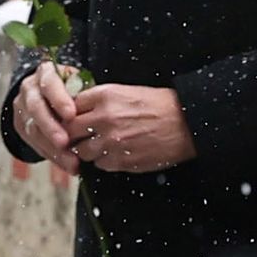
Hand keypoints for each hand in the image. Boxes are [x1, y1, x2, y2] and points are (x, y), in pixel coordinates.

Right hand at [15, 61, 82, 174]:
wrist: (50, 93)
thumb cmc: (73, 88)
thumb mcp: (80, 83)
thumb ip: (82, 93)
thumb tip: (94, 109)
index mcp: (45, 73)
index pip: (50, 83)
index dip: (59, 99)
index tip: (72, 114)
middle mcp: (29, 89)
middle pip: (36, 108)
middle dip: (51, 127)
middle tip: (65, 143)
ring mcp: (22, 108)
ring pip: (33, 130)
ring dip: (52, 148)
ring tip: (71, 161)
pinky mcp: (21, 126)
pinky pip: (34, 143)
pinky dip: (52, 156)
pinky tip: (66, 164)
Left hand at [66, 83, 196, 172]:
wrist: (186, 123)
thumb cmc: (161, 105)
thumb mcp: (128, 92)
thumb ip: (102, 101)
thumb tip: (80, 110)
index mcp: (106, 96)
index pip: (70, 106)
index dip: (71, 114)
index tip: (75, 118)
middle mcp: (104, 118)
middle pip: (70, 130)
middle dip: (74, 134)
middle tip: (81, 136)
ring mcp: (111, 142)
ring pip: (82, 151)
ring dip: (87, 150)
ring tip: (101, 146)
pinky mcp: (120, 161)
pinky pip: (100, 164)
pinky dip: (104, 161)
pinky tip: (116, 153)